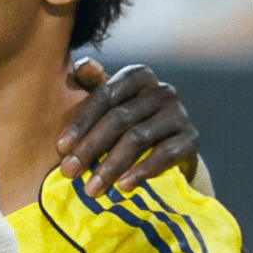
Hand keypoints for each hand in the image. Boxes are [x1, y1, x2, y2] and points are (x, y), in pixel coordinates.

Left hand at [57, 58, 199, 195]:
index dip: (80, 123)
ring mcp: (180, 114)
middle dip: (90, 148)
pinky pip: (164, 154)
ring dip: (110, 165)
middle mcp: (162, 90)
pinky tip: (123, 187)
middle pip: (119, 118)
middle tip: (69, 172)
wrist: (170, 155)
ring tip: (91, 188)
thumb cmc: (128, 126)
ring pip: (138, 138)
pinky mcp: (192, 138)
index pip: (104, 96)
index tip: (61, 148)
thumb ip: (93, 85)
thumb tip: (83, 65)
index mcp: (138, 76)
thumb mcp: (109, 105)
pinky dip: (141, 172)